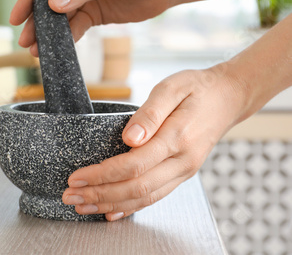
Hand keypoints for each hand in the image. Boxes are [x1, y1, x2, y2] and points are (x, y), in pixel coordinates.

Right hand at [10, 0, 174, 55]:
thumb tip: (53, 6)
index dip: (26, 0)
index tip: (15, 18)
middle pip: (45, 1)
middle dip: (34, 22)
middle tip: (24, 41)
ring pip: (58, 17)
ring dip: (48, 34)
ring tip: (37, 51)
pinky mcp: (91, 12)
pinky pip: (74, 26)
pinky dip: (66, 38)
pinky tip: (57, 48)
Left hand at [62, 65, 247, 220]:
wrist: (228, 98)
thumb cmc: (197, 88)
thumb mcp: (172, 88)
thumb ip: (150, 113)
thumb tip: (129, 137)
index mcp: (177, 138)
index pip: (133, 165)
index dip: (102, 174)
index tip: (76, 177)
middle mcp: (182, 161)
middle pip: (135, 188)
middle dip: (99, 194)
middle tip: (70, 196)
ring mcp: (183, 171)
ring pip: (144, 198)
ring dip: (110, 204)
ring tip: (82, 206)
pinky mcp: (181, 174)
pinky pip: (155, 196)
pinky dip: (131, 207)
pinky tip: (112, 211)